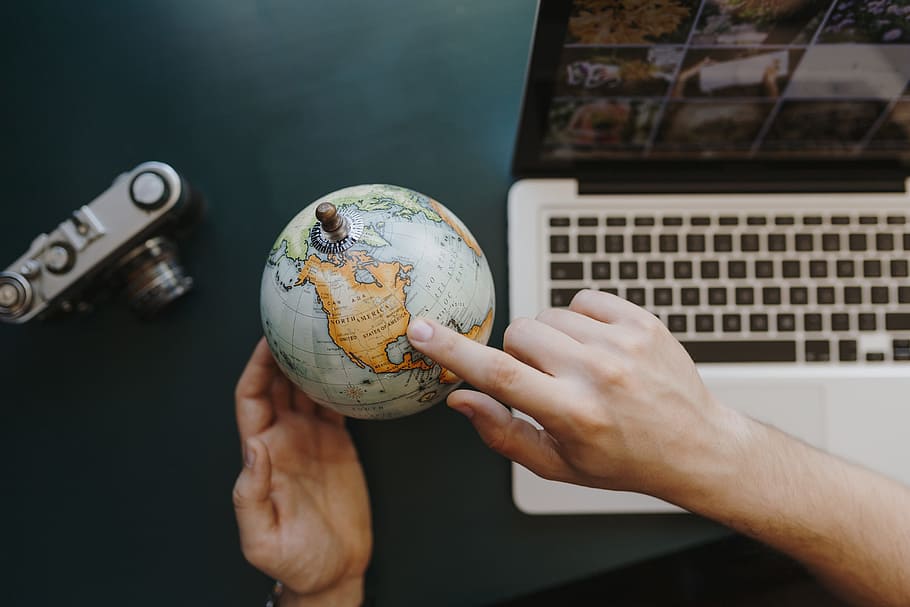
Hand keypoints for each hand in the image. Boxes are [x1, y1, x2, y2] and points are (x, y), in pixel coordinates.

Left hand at [233, 338, 371, 605]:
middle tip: (301, 320)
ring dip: (312, 360)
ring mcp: (311, 438)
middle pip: (279, 382)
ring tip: (327, 330)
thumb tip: (254, 448)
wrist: (332, 572)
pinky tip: (350, 363)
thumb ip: (251, 495)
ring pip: (307, 387)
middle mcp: (284, 438)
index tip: (268, 340)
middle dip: (285, 350)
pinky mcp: (338, 443)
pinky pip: (336, 404)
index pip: (253, 398)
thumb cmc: (294, 561)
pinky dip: (341, 382)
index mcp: (262, 453)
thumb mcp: (263, 538)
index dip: (257, 367)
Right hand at [407, 290, 749, 503]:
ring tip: (579, 369)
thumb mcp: (556, 464)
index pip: (498, 373)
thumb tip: (460, 397)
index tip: (421, 329)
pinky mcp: (643, 321)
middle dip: (519, 355)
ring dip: (551, 339)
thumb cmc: (622, 461)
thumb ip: (502, 432)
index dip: (452, 350)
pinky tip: (598, 348)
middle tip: (545, 381)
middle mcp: (598, 373)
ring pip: (549, 315)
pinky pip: (582, 298)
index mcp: (573, 413)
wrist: (696, 445)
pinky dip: (580, 320)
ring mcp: (624, 342)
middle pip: (520, 334)